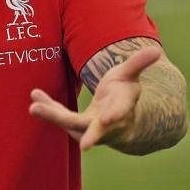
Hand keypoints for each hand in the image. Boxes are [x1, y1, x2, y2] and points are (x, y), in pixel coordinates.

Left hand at [29, 44, 161, 150]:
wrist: (119, 122)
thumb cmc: (124, 95)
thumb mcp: (130, 77)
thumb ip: (138, 64)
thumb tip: (156, 50)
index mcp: (121, 110)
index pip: (118, 114)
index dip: (113, 116)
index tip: (107, 118)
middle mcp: (104, 124)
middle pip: (88, 126)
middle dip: (74, 126)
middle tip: (75, 139)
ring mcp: (88, 128)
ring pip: (69, 124)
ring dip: (52, 114)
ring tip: (34, 106)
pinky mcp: (74, 126)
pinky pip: (59, 117)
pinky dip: (47, 108)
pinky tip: (35, 96)